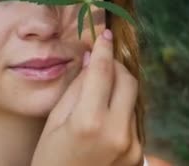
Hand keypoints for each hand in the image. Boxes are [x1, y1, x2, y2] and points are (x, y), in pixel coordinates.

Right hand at [31, 29, 142, 165]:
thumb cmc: (50, 159)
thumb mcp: (54, 122)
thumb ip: (76, 90)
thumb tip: (91, 61)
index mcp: (89, 122)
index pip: (102, 72)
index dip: (103, 49)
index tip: (104, 34)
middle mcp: (116, 132)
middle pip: (128, 81)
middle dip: (116, 66)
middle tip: (101, 62)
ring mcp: (131, 146)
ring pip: (132, 100)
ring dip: (119, 89)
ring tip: (98, 93)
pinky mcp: (138, 155)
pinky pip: (133, 120)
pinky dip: (121, 109)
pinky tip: (104, 116)